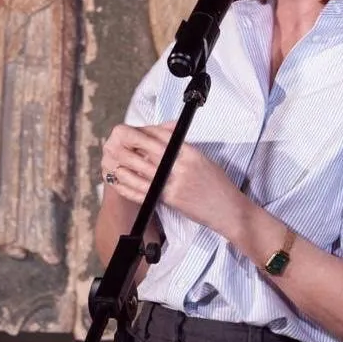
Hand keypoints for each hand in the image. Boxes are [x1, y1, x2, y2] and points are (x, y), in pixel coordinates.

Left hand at [100, 122, 248, 238]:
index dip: (144, 132)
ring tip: (112, 160)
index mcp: (191, 153)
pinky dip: (129, 186)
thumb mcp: (203, 160)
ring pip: (143, 171)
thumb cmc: (218, 186)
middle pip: (150, 150)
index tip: (133, 131)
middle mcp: (183, 166)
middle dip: (131, 144)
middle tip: (116, 140)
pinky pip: (145, 191)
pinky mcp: (172, 200)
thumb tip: (161, 142)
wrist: (230, 210)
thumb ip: (182, 151)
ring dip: (125, 165)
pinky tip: (119, 181)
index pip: (162, 137)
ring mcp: (176, 183)